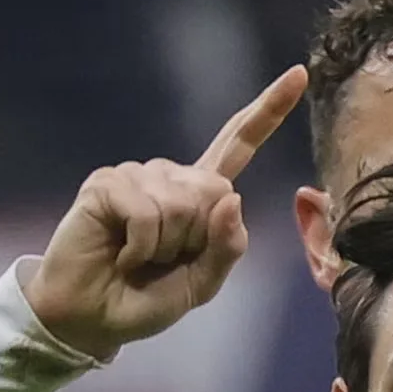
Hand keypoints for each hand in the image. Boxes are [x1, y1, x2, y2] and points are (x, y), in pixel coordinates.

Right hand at [26, 68, 304, 361]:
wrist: (94, 316)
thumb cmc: (147, 298)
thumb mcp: (204, 283)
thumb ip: (228, 247)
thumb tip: (231, 196)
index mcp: (201, 195)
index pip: (239, 144)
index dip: (268, 110)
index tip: (298, 74)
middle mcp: (171, 176)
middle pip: (216, 192)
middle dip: (196, 239)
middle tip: (162, 260)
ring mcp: (137, 174)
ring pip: (183, 205)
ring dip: (166, 246)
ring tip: (138, 256)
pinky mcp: (108, 182)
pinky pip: (149, 214)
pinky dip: (142, 246)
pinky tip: (120, 252)